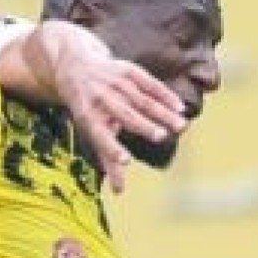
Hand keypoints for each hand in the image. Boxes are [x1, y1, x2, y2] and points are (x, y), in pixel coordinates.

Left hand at [55, 54, 185, 192]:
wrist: (76, 67)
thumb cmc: (88, 109)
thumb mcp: (91, 130)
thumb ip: (108, 158)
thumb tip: (119, 191)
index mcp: (88, 118)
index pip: (100, 135)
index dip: (112, 148)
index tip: (125, 161)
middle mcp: (100, 99)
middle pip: (125, 114)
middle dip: (143, 125)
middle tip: (161, 136)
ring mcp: (114, 82)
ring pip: (142, 99)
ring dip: (162, 112)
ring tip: (182, 125)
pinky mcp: (126, 69)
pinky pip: (149, 82)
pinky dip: (165, 95)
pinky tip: (179, 107)